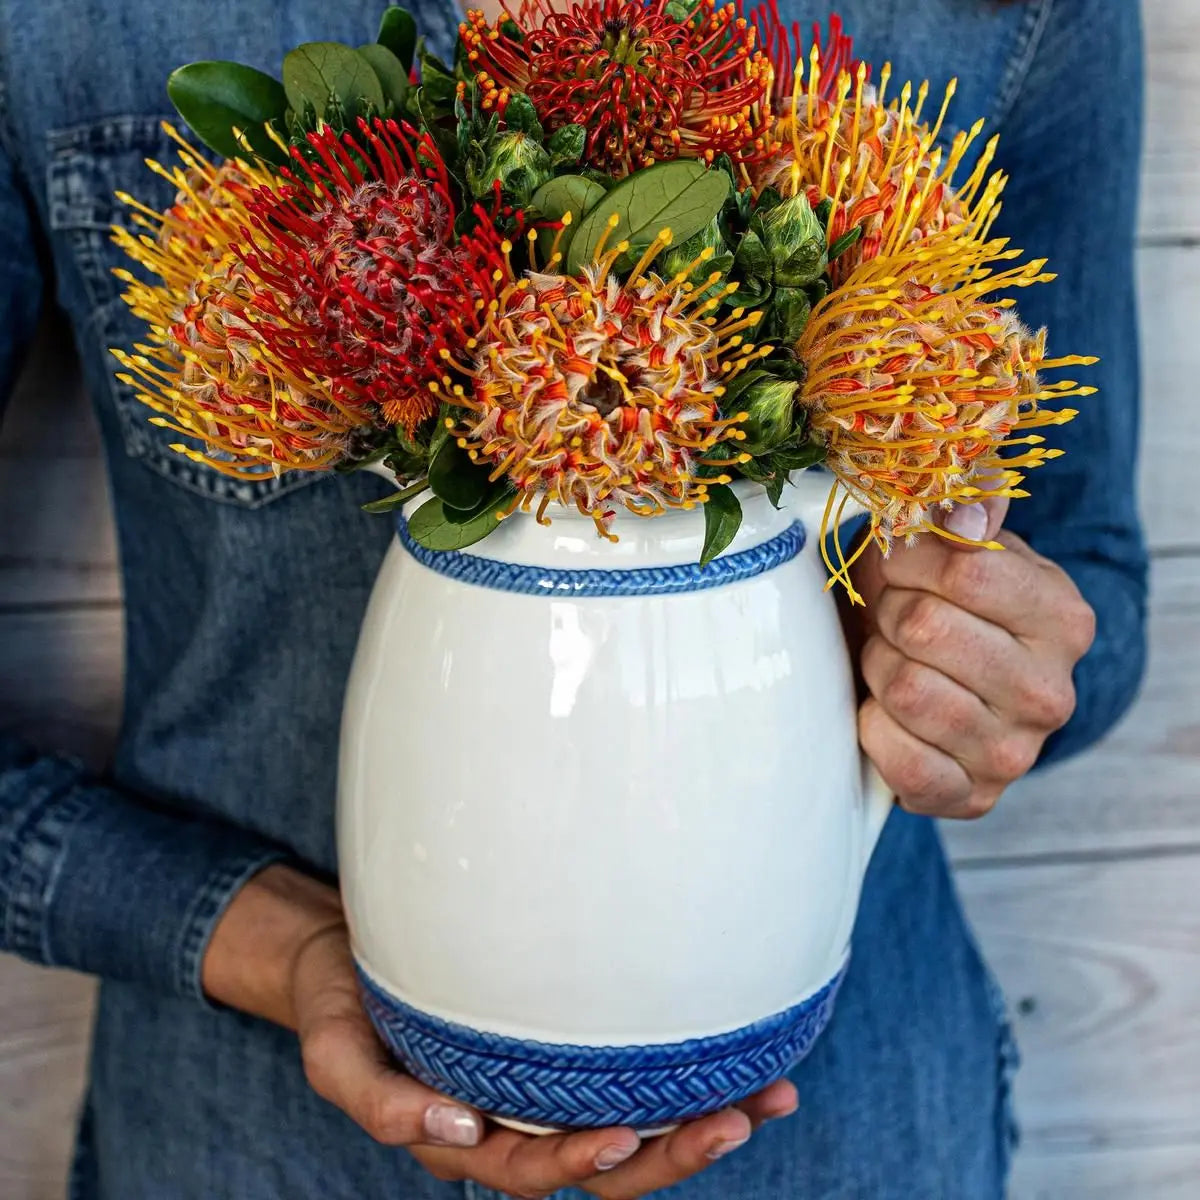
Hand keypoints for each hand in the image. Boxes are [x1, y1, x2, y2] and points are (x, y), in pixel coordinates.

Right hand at [203, 865, 798, 1199]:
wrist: (349, 953)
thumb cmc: (341, 1001)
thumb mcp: (333, 1051)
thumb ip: (378, 1099)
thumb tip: (452, 1131)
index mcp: (464, 1138)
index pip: (532, 1168)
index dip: (582, 1159)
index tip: (627, 1134)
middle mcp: (516, 1123)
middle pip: (605, 1161)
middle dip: (672, 1153)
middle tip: (735, 1121)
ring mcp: (545, 1088)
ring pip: (633, 1125)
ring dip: (700, 1121)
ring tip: (770, 1097)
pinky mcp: (564, 1047)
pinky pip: (630, 1074)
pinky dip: (684, 1075)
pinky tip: (740, 1055)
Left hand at [847, 495, 1095, 818]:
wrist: (938, 684)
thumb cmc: (938, 603)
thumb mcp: (958, 542)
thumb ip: (968, 502)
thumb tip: (964, 511)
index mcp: (1062, 618)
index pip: (965, 571)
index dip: (908, 560)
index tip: (900, 565)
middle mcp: (1051, 692)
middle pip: (925, 628)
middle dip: (888, 614)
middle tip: (893, 619)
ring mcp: (1014, 754)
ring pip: (905, 689)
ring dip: (878, 666)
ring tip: (892, 660)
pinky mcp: (968, 799)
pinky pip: (898, 757)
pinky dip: (873, 726)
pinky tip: (885, 712)